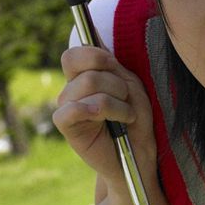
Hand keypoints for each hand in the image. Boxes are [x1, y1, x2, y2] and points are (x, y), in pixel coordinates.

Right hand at [53, 45, 156, 183]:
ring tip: (127, 116)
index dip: (95, 56)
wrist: (138, 157)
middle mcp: (71, 92)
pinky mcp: (67, 127)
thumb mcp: (131, 88)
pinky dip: (98, 110)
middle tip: (127, 100)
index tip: (115, 67)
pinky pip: (72, 109)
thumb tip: (96, 47)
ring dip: (116, 101)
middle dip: (115, 83)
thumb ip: (113, 68)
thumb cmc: (136, 122)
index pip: (74, 55)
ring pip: (87, 86)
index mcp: (83, 78)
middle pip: (86, 71)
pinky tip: (111, 121)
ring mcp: (66, 108)